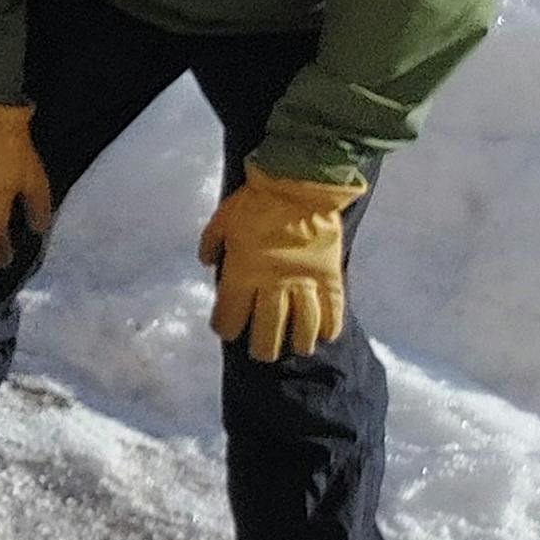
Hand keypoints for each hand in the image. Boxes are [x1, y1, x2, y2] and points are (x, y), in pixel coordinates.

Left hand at [199, 165, 360, 360]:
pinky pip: (333, 308)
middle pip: (268, 328)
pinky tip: (328, 335)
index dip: (226, 326)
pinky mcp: (330, 275)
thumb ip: (211, 243)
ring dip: (300, 341)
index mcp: (243, 272)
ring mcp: (305, 281)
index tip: (226, 333)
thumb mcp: (222, 219)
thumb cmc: (256, 201)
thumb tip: (206, 262)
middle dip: (263, 347)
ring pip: (304, 324)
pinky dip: (332, 324)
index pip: (231, 312)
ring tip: (298, 349)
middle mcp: (274, 284)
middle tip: (262, 355)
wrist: (299, 185)